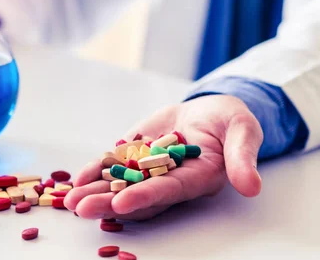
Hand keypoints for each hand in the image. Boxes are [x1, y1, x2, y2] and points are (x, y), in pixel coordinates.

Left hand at [64, 95, 263, 220]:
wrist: (209, 111)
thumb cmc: (231, 121)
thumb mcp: (243, 131)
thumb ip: (243, 157)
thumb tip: (251, 186)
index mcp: (196, 179)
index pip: (168, 191)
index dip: (145, 197)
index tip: (121, 204)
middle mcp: (169, 179)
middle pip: (136, 194)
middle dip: (107, 202)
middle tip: (80, 207)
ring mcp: (149, 168)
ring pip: (119, 184)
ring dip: (94, 191)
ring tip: (69, 200)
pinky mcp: (135, 154)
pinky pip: (112, 166)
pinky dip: (94, 171)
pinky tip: (75, 179)